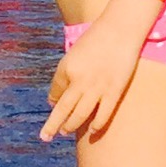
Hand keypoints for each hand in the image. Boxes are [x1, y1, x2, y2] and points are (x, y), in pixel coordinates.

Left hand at [41, 0, 150, 142]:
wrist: (120, 29)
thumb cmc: (96, 39)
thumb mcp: (74, 53)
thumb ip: (65, 74)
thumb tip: (56, 99)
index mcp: (67, 68)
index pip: (56, 93)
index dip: (54, 101)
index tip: (54, 106)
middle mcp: (79, 81)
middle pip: (62, 110)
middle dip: (52, 125)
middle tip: (45, 137)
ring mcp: (97, 88)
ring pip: (80, 115)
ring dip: (70, 126)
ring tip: (64, 132)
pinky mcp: (114, 91)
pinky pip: (103, 115)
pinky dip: (96, 125)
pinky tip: (91, 131)